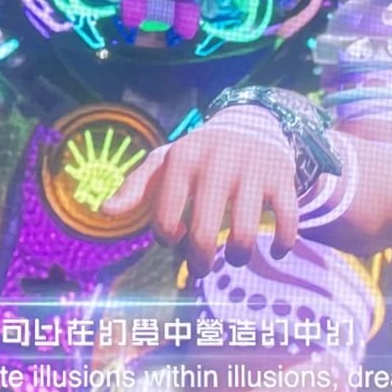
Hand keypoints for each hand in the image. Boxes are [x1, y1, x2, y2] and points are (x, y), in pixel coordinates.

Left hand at [104, 113, 298, 265]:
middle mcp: (217, 164)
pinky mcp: (282, 177)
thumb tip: (104, 211)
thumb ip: (135, 187)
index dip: (168, 239)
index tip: (176, 237)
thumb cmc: (199, 154)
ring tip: (236, 258)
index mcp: (182, 161)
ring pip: (246, 234)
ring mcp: (252, 171)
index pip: (166, 220)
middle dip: (201, 262)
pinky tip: (276, 252)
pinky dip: (283, 244)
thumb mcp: (164, 163)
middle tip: (201, 268)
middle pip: (205, 234)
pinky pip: (287, 221)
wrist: (251, 123)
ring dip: (239, 257)